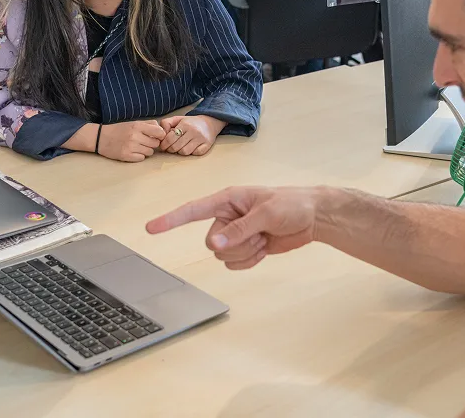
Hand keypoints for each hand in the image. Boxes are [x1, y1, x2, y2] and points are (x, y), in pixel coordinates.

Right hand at [96, 120, 165, 162]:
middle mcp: (135, 136)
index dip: (160, 135)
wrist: (101, 137)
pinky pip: (142, 158)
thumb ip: (148, 124)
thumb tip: (162, 129)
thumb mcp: (133, 123)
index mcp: (137, 126)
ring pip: (150, 152)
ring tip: (138, 147)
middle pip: (155, 144)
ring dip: (146, 150)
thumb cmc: (119, 129)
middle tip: (145, 142)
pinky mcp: (126, 156)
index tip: (157, 136)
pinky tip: (133, 152)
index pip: (159, 132)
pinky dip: (140, 156)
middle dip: (153, 144)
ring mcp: (130, 147)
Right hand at [146, 186, 320, 269]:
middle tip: (258, 232)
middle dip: (235, 243)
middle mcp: (228, 216)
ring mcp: (236, 233)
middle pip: (212, 242)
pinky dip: (251, 260)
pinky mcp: (246, 247)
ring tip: (264, 237)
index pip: (193, 210)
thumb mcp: (266, 214)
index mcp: (228, 200)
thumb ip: (239, 229)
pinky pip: (236, 264)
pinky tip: (265, 247)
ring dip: (245, 252)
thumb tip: (215, 244)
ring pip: (224, 256)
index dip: (171, 219)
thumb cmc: (291, 204)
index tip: (151, 228)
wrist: (313, 217)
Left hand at [159, 115, 225, 155]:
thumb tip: (161, 134)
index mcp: (185, 124)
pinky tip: (190, 148)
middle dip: (170, 149)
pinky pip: (195, 154)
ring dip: (180, 151)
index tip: (163, 146)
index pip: (170, 138)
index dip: (164, 144)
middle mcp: (194, 131)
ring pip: (185, 152)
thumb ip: (166, 123)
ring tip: (180, 147)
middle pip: (176, 147)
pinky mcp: (207, 145)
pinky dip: (191, 153)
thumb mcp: (177, 119)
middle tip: (170, 148)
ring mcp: (201, 139)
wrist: (209, 123)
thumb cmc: (190, 122)